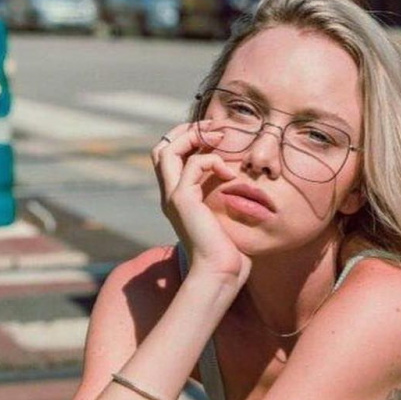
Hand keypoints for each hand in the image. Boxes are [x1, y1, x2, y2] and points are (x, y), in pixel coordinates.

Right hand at [152, 122, 250, 290]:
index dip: (187, 139)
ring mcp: (173, 197)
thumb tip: (238, 181)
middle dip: (187, 131)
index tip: (214, 135)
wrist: (220, 272)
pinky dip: (214, 161)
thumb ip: (222, 197)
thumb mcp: (224, 217)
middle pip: (162, 148)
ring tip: (221, 137)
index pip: (169, 158)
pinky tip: (231, 175)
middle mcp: (170, 196)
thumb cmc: (228, 251)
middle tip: (215, 127)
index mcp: (178, 199)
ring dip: (195, 136)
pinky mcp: (183, 201)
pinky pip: (195, 164)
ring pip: (168, 150)